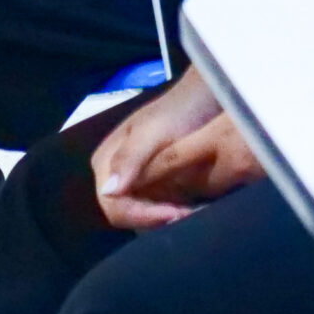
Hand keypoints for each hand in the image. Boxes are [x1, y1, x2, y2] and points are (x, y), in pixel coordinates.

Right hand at [95, 111, 261, 230]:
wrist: (207, 95)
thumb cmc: (181, 108)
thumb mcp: (156, 130)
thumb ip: (131, 157)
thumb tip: (109, 191)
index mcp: (106, 161)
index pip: (114, 205)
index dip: (142, 215)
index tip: (175, 213)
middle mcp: (115, 174)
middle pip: (126, 214)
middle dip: (155, 218)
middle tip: (188, 214)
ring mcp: (135, 180)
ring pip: (142, 214)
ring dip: (165, 217)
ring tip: (193, 211)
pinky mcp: (155, 183)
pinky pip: (157, 207)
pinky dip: (173, 210)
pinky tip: (193, 206)